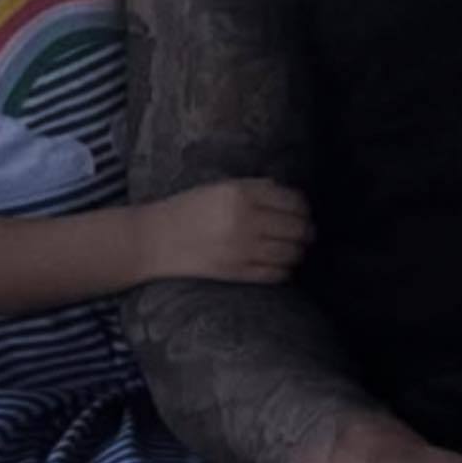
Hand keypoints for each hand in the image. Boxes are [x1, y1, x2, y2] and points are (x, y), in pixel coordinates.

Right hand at [137, 179, 311, 283]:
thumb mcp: (221, 187)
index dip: (305, 208)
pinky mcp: (235, 273)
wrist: (154, 240)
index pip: (293, 201)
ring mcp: (241, 249)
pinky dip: (286, 270)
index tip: (304, 211)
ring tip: (295, 249)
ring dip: (299, 251)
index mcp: (241, 194)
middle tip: (308, 232)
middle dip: (307, 231)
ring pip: (291, 253)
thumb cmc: (188, 210)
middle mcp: (244, 220)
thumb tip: (290, 195)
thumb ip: (256, 188)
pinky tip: (282, 265)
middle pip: (298, 228)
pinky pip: (276, 274)